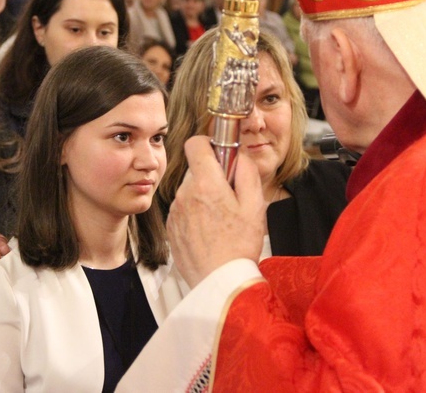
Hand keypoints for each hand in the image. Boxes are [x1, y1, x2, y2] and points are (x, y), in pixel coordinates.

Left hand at [167, 136, 266, 286]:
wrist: (220, 283)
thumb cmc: (239, 246)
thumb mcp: (255, 205)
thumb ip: (247, 172)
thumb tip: (239, 154)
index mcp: (206, 184)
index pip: (196, 143)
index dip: (210, 144)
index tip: (222, 155)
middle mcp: (185, 194)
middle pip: (196, 169)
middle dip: (213, 175)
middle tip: (230, 196)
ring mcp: (175, 211)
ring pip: (190, 190)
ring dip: (204, 195)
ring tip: (221, 218)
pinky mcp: (171, 227)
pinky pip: (184, 209)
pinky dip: (195, 213)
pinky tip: (210, 231)